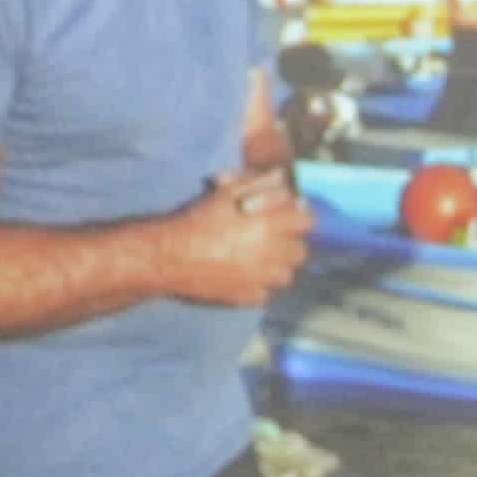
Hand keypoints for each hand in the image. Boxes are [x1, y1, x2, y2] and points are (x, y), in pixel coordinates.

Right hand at [170, 167, 310, 306]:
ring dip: (277, 266)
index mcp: (272, 224)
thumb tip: (282, 178)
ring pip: (285, 275)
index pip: (307, 221)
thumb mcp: (227, 192)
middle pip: (299, 251)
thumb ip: (258, 183)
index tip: (287, 215)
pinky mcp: (247, 297)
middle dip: (289, 243)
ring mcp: (262, 279)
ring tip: (258, 258)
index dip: (297, 216)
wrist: (170, 255)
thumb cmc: (198, 219)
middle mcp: (273, 253)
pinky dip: (258, 286)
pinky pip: (264, 294)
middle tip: (271, 237)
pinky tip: (242, 275)